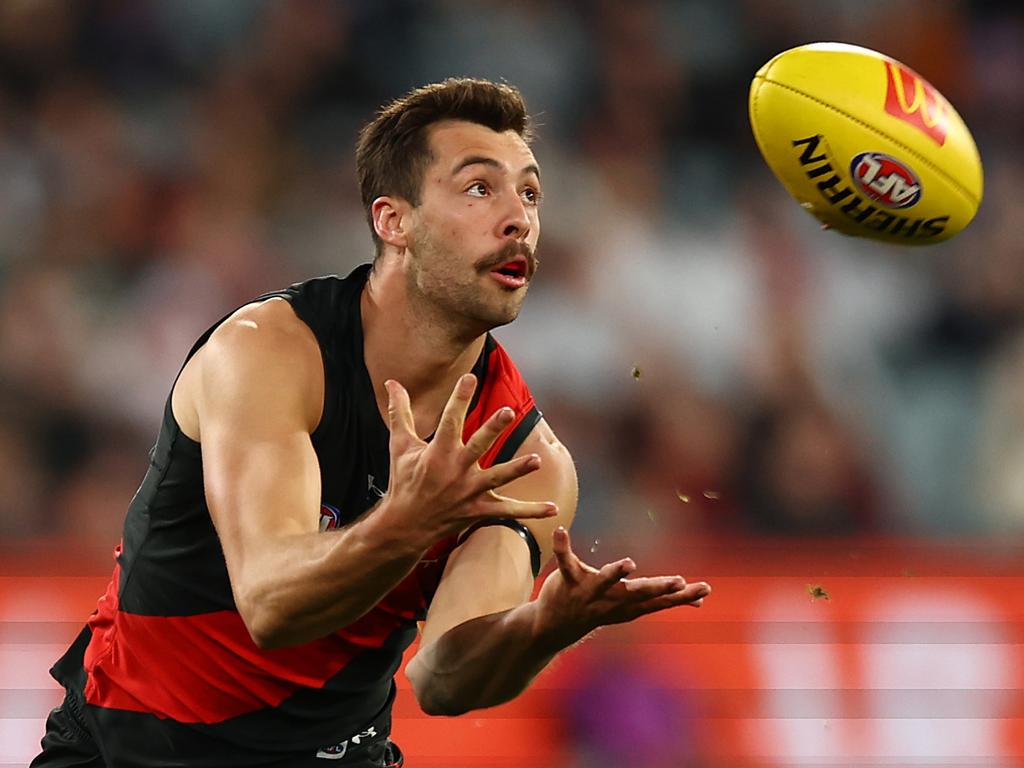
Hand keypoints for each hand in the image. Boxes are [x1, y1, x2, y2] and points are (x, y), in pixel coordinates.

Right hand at [381, 374, 556, 543]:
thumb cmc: (404, 481)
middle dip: (492, 429)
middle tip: (507, 412)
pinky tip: (553, 509)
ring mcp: (469, 491)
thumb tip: (391, 382)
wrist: (405, 525)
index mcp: (438, 452)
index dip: (459, 398)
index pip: (450, 420)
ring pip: (497, 478)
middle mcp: (456, 470)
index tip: (470, 378)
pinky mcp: (479, 510)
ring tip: (537, 460)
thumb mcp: (399, 445)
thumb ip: (400, 412)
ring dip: (517, 469)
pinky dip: (531, 511)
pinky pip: (509, 511)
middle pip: (478, 445)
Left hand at [533, 527, 710, 648]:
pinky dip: (563, 547)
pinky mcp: (568, 580)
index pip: (661, 601)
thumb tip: (701, 601)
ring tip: (629, 562)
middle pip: (639, 594)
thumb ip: (664, 600)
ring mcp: (589, 592)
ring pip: (604, 581)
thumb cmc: (603, 610)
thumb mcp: (634, 608)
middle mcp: (613, 600)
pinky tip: (560, 531)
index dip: (683, 596)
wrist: (555, 627)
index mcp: (630, 604)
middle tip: (680, 581)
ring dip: (616, 572)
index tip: (705, 588)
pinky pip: (565, 562)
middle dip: (660, 588)